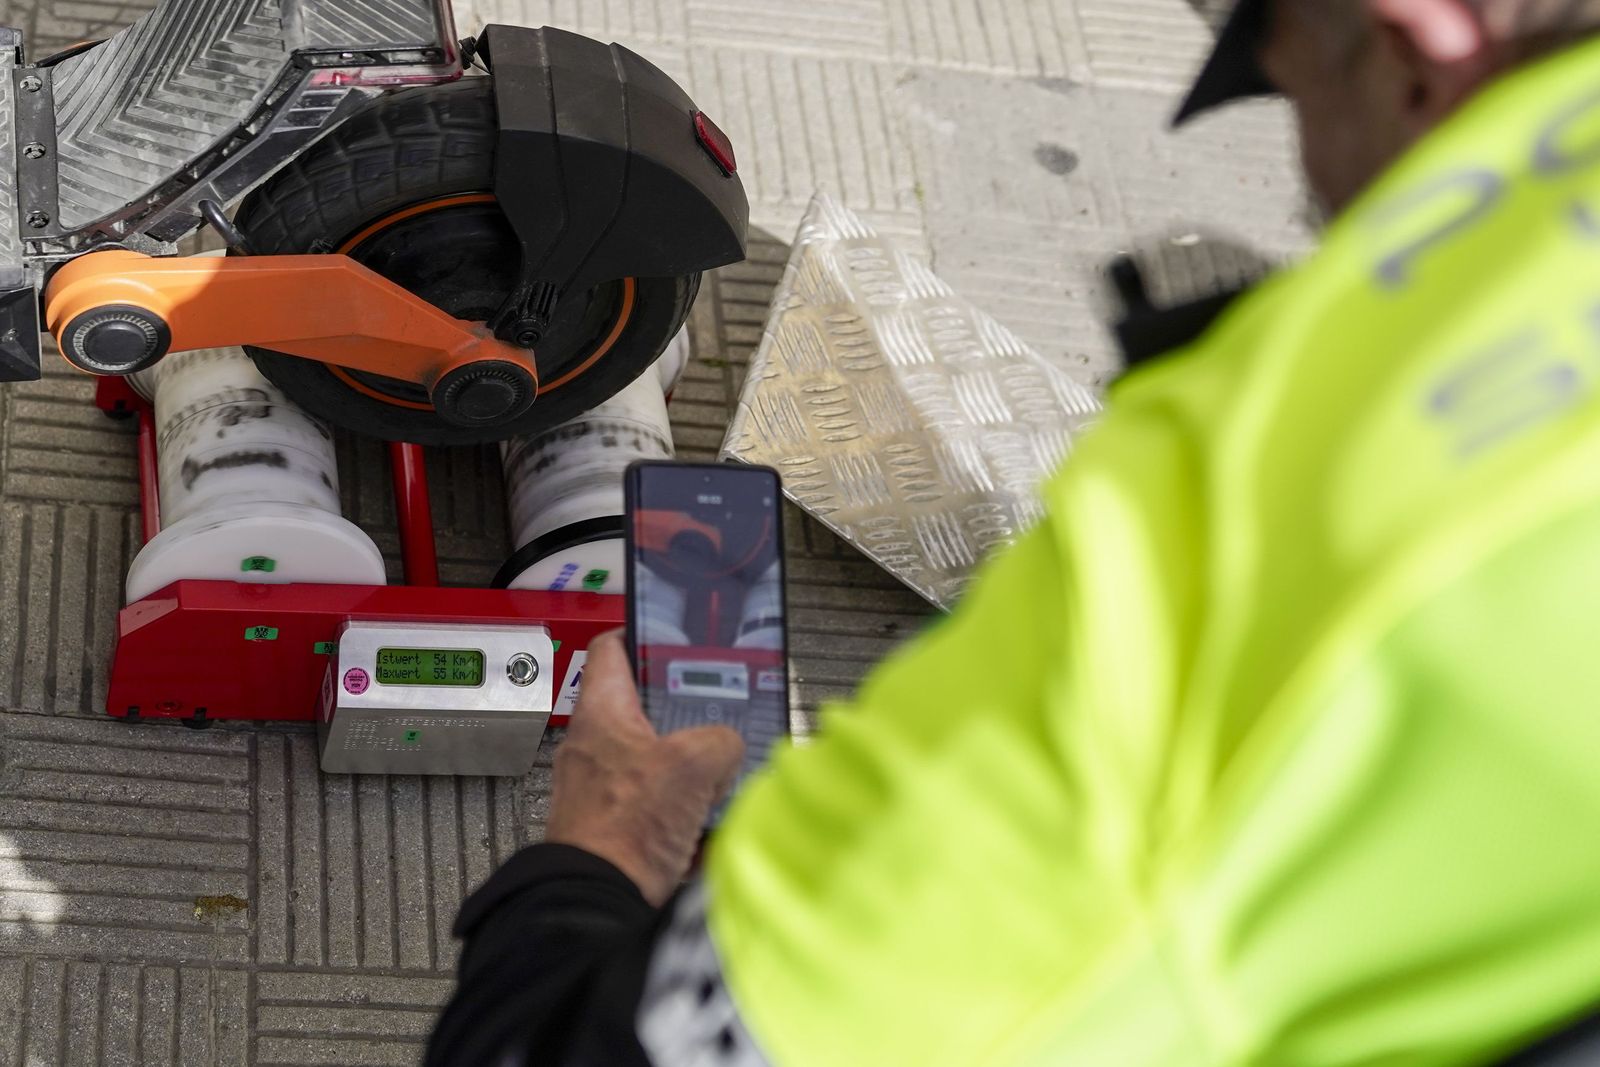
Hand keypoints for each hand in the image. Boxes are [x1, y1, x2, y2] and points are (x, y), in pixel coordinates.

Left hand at [546, 630, 745, 906]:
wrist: (598, 904)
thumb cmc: (621, 830)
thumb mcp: (694, 762)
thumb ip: (720, 739)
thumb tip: (727, 749)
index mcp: (602, 712)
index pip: (612, 649)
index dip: (643, 635)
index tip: (670, 635)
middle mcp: (595, 748)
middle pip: (647, 712)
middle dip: (689, 717)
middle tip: (721, 715)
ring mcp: (604, 792)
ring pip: (659, 763)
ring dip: (694, 771)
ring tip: (724, 776)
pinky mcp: (618, 831)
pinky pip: (661, 810)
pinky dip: (688, 816)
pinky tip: (711, 825)